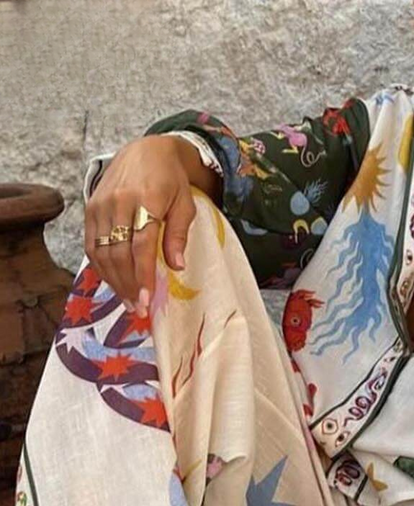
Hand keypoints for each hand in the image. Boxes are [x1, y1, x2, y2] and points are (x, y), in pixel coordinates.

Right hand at [84, 136, 196, 312]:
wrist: (145, 151)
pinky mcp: (90, 207)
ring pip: (101, 251)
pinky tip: (114, 282)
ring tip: (128, 301)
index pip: (141, 245)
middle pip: (118, 252)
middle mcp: (118, 201)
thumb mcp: (185, 204)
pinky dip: (101, 267)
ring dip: (113, 281)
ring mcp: (100, 204)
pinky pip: (91, 243)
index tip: (146, 300)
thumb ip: (178, 235)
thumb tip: (177, 267)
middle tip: (137, 309)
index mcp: (146, 199)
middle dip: (127, 285)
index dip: (142, 275)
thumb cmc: (171, 181)